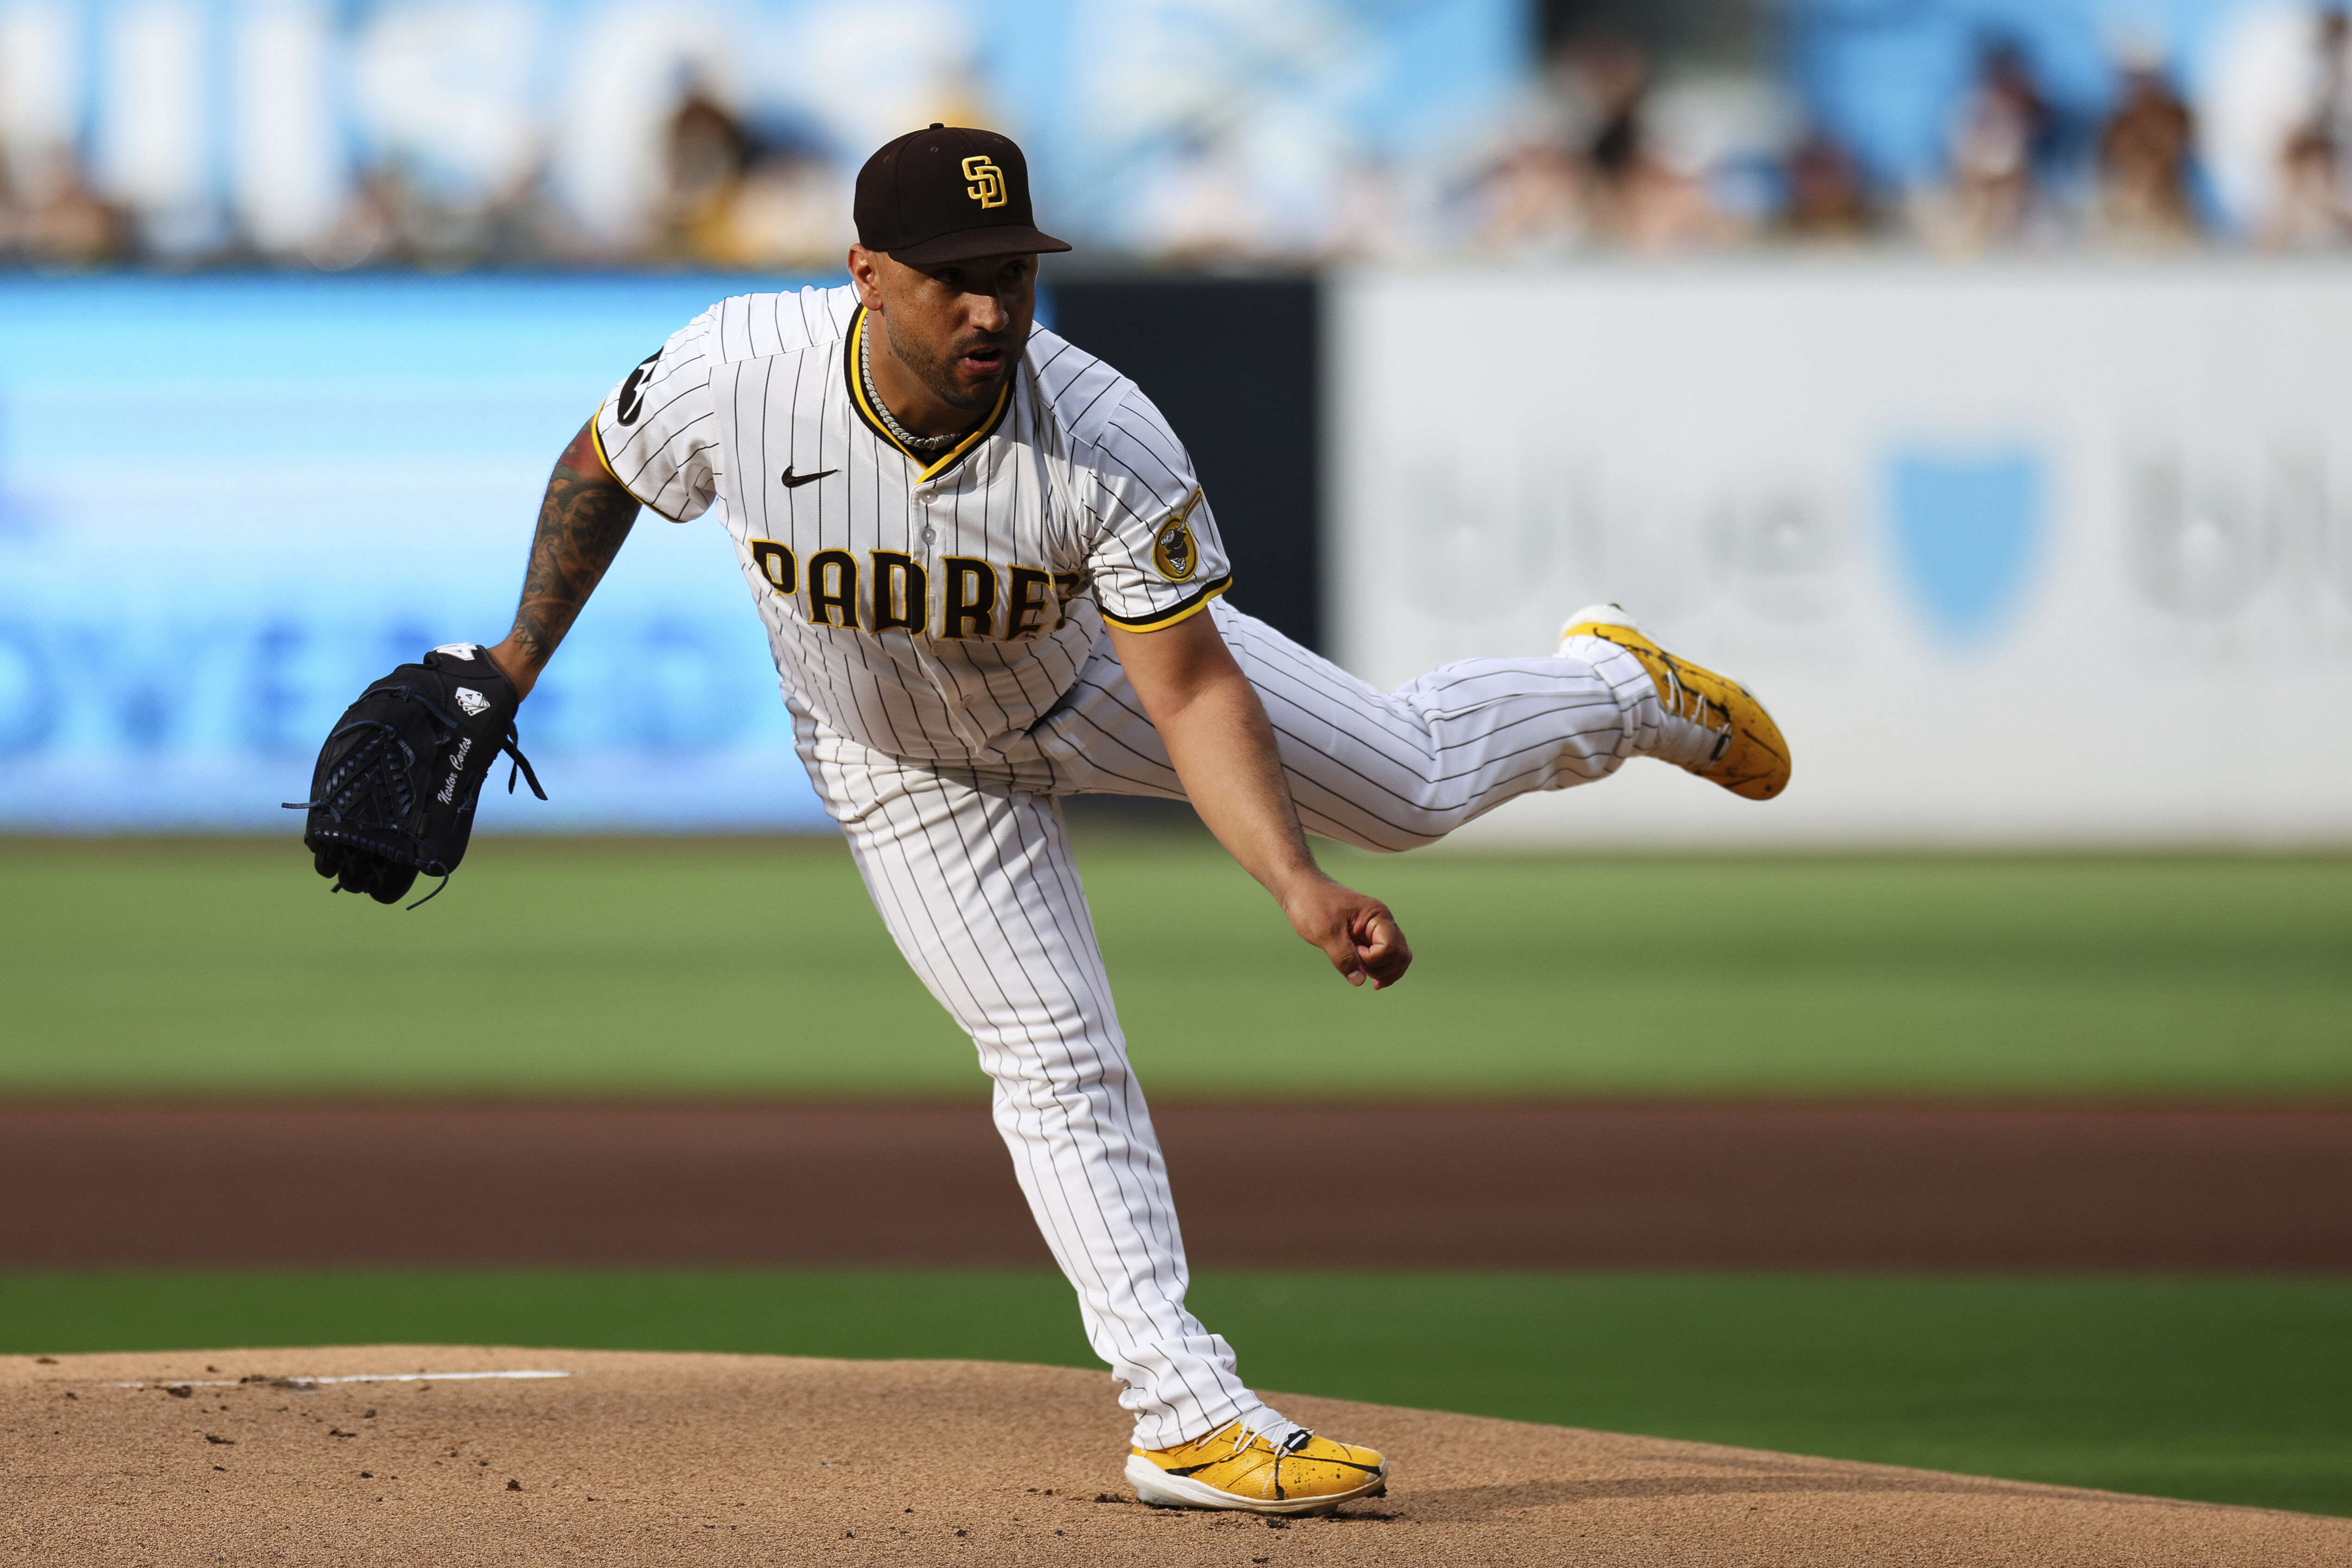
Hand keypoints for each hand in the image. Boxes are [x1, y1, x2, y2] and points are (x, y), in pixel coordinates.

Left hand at [1279, 874, 1411, 989]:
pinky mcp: (1367, 936)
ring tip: (1360, 973)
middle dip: (1382, 969)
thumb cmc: (1312, 904)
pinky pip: (1385, 955)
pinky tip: (1366, 976)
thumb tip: (1359, 981)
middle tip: (1356, 966)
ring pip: (1397, 957)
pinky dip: (1380, 968)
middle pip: (1400, 955)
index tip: (1351, 951)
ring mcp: (1376, 929)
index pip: (1391, 948)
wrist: (1300, 888)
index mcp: (1377, 915)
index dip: (1373, 959)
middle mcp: (1382, 922)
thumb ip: (1343, 957)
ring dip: (1384, 971)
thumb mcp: (1325, 932)